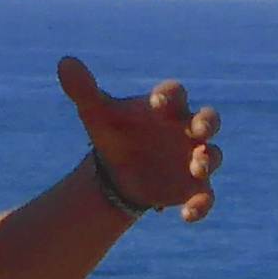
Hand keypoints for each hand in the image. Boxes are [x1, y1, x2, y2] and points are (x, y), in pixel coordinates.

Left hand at [58, 56, 218, 218]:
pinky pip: (205, 196)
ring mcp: (194, 158)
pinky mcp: (194, 187)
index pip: (175, 94)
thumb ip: (84, 89)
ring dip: (207, 161)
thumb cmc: (114, 134)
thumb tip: (64, 62)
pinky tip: (187, 215)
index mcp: (166, 107)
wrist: (118, 173)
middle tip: (200, 129)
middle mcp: (187, 130)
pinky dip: (201, 205)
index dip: (169, 96)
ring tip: (196, 168)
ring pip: (213, 156)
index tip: (157, 102)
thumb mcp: (96, 114)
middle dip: (207, 123)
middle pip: (209, 120)